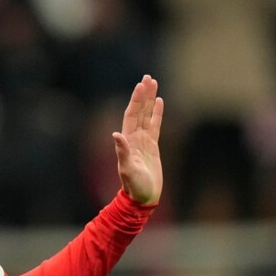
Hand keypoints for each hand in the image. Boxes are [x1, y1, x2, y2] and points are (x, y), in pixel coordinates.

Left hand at [112, 75, 163, 205]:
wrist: (142, 197)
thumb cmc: (134, 186)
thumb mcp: (127, 169)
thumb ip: (122, 152)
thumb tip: (116, 135)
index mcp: (127, 141)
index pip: (132, 115)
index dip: (136, 100)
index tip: (141, 85)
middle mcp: (134, 138)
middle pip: (139, 111)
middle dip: (143, 94)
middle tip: (148, 78)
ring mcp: (143, 141)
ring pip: (147, 115)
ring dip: (150, 100)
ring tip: (153, 83)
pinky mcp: (152, 146)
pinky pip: (155, 126)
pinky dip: (157, 113)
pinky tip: (159, 102)